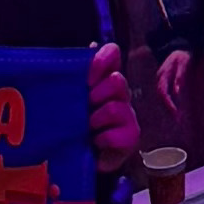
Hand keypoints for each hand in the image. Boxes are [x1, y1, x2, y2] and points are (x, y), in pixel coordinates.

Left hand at [84, 40, 139, 179]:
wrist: (82, 157)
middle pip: (117, 80)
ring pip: (116, 108)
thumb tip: (90, 46)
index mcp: (104, 77)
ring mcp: (128, 114)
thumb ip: (77, 74)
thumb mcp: (71, 97)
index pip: (112, 54)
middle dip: (98, 93)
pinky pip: (121, 134)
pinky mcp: (131, 136)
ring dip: (98, 119)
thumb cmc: (75, 122)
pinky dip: (104, 139)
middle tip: (87, 105)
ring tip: (88, 127)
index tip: (89, 78)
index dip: (102, 61)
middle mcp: (119, 92)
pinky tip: (96, 143)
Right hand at [153, 48, 194, 121]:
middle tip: (178, 119)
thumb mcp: (184, 63)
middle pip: (161, 96)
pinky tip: (176, 109)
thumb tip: (177, 91)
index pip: (162, 92)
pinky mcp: (164, 81)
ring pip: (162, 97)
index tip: (176, 112)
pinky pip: (165, 94)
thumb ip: (180, 76)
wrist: (182, 47)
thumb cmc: (184, 55)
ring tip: (178, 118)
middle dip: (169, 108)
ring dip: (169, 107)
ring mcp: (161, 79)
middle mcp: (160, 77)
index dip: (168, 103)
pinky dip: (169, 102)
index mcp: (163, 73)